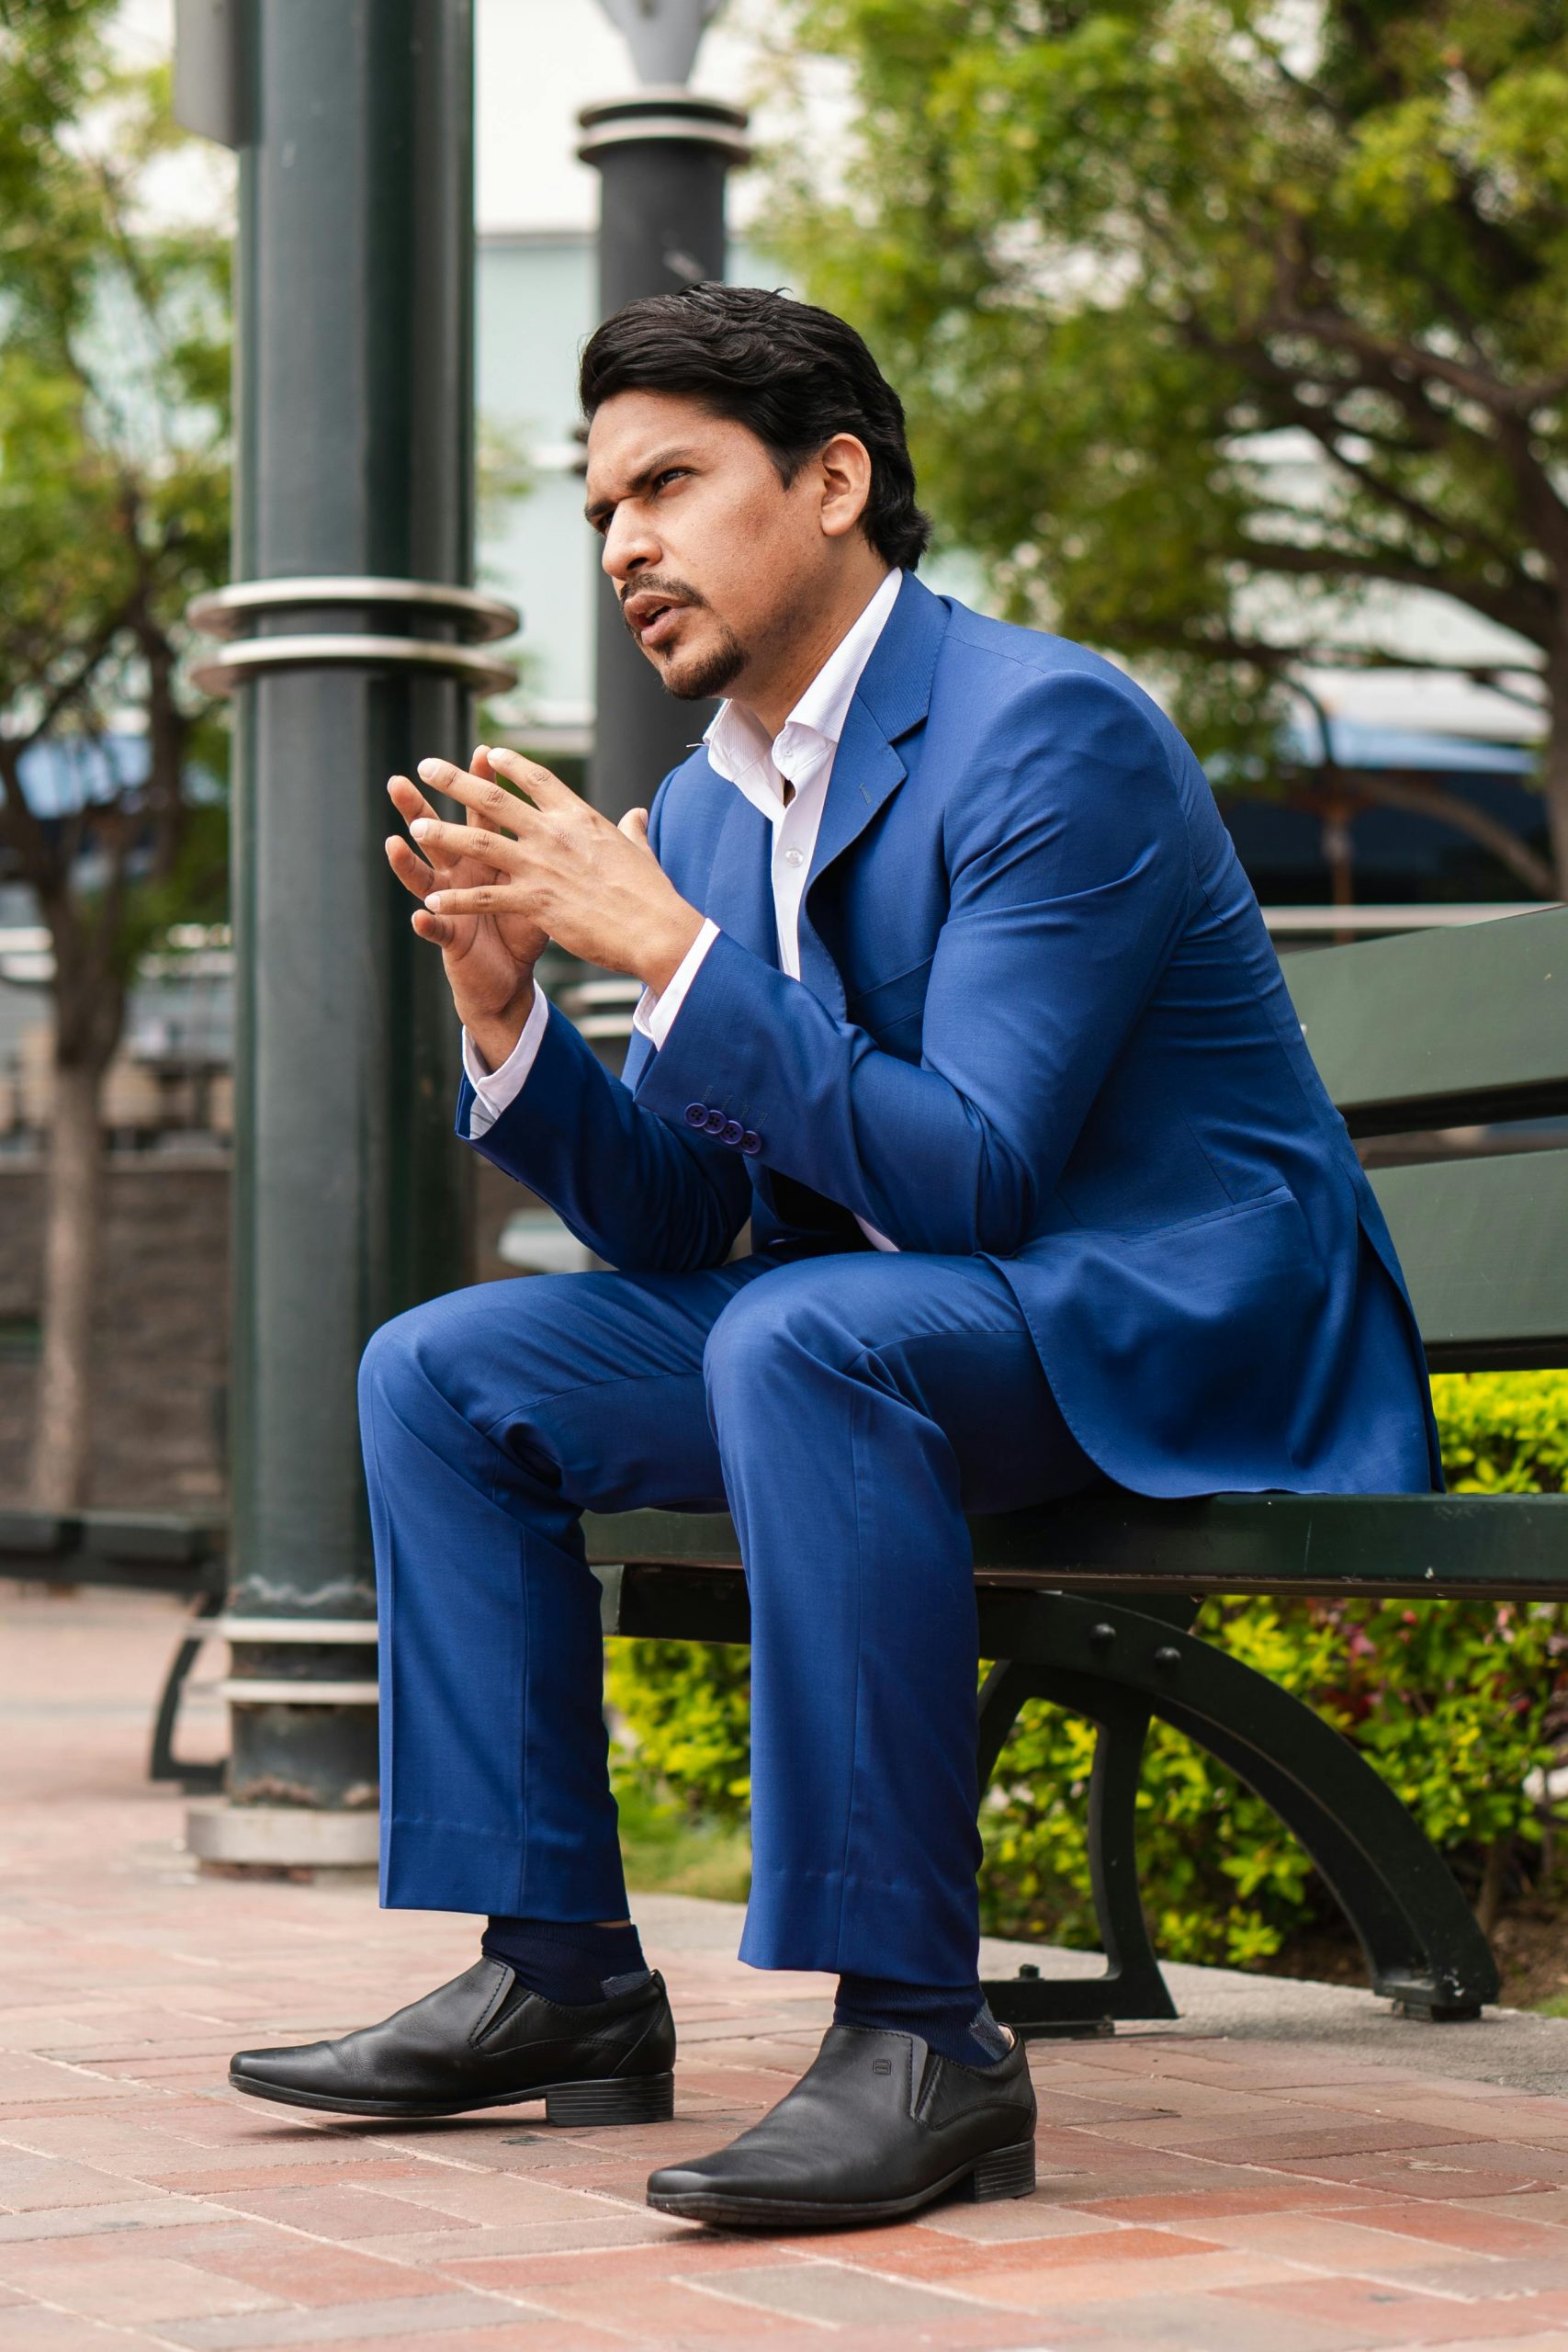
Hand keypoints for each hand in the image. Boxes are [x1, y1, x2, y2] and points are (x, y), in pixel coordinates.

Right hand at [385, 746, 546, 1069]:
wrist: (509, 979)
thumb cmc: (525, 927)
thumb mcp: (545, 885)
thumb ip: (558, 850)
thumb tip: (587, 818)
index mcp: (489, 857)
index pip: (485, 814)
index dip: (484, 785)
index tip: (485, 750)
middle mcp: (462, 875)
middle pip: (439, 835)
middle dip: (419, 809)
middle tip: (400, 781)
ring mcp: (452, 905)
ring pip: (425, 878)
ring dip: (408, 861)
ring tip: (393, 841)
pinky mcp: (452, 939)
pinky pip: (439, 929)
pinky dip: (430, 922)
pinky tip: (419, 914)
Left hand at [409, 746, 704, 995]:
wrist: (655, 929)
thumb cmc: (652, 893)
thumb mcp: (640, 851)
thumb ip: (630, 829)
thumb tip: (637, 814)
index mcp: (580, 818)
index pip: (538, 781)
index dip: (511, 764)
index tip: (489, 752)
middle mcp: (554, 834)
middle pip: (495, 799)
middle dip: (457, 780)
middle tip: (427, 765)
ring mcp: (542, 866)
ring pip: (481, 842)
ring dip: (445, 834)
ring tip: (417, 826)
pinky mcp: (535, 901)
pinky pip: (485, 896)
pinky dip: (456, 899)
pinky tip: (430, 901)